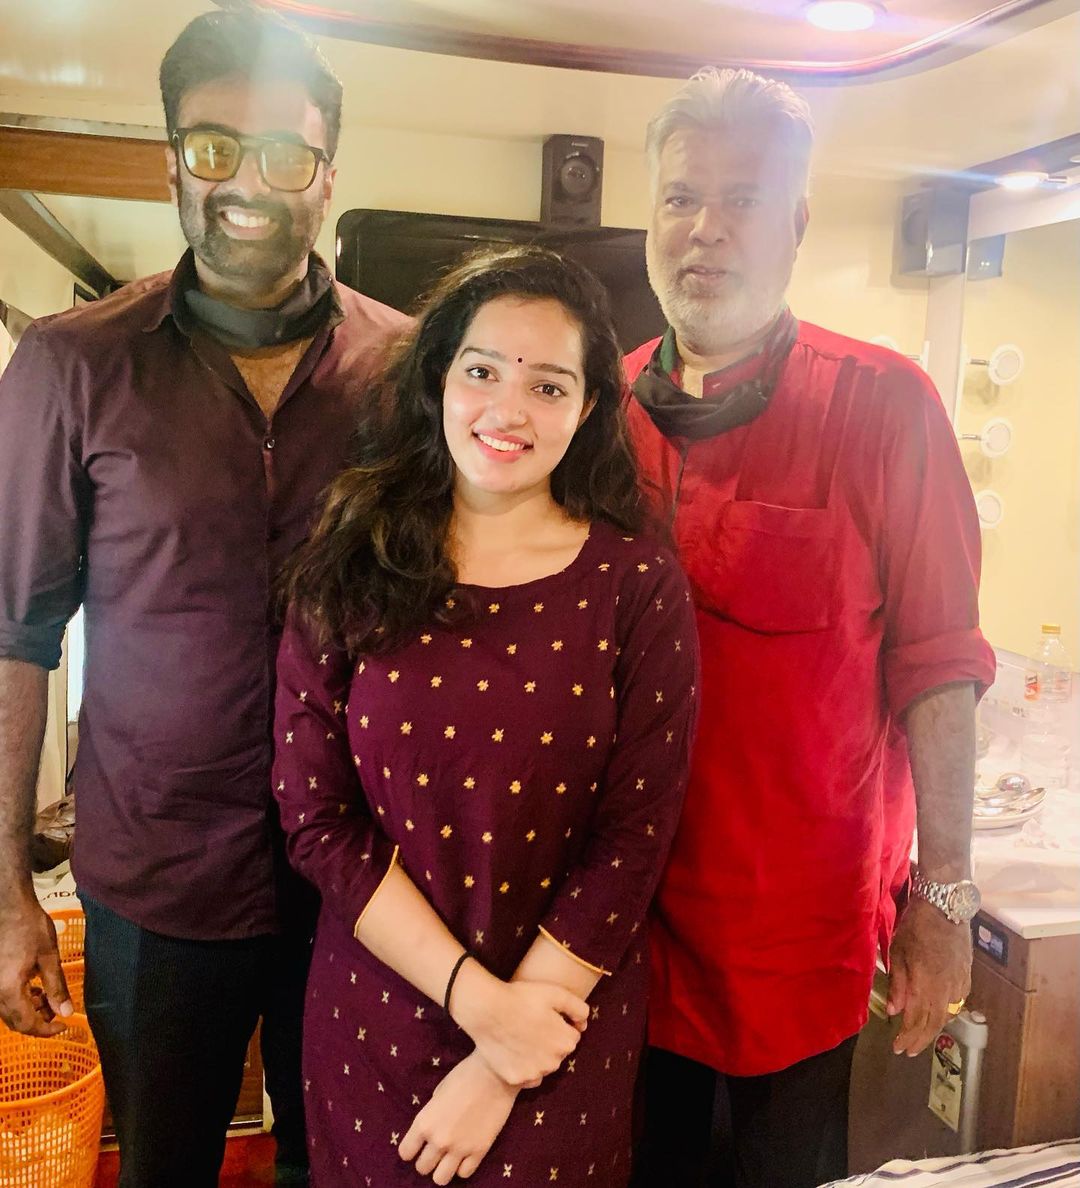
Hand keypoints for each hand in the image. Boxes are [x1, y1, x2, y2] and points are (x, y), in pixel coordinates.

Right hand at [0, 897, 72, 1036]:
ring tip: (48, 997)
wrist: (8, 906)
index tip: (64, 1026)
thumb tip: (66, 1012)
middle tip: (58, 1011)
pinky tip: (34, 988)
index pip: (26, 1024)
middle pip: (14, 1021)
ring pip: (8, 1011)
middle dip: (38, 1021)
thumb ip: (56, 988)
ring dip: (29, 1011)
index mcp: (9, 990)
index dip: (46, 1030)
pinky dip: (20, 1000)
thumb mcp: (49, 957)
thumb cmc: (29, 927)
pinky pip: (3, 998)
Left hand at [399, 1050, 517, 1183]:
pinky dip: (463, 1167)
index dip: (410, 1150)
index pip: (406, 1152)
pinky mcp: (479, 1151)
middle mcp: (438, 1140)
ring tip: (449, 1158)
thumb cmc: (464, 1075)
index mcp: (424, 1122)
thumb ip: (432, 1114)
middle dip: (427, 1160)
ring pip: (441, 1179)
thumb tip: (433, 1127)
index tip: (417, 1146)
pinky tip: (465, 1156)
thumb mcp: (438, 1092)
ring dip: (442, 1169)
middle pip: (422, 1168)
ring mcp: (459, 1149)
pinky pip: (464, 1174)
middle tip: (435, 1151)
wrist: (495, 1073)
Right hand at [449, 961, 587, 1086]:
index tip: (545, 1016)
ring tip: (521, 1036)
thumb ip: (578, 1008)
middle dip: (550, 1041)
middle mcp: (553, 1063)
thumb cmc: (521, 997)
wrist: (487, 1009)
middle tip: (532, 1025)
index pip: (571, 1036)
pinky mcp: (516, 1079)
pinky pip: (527, 1077)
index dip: (559, 1024)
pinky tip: (513, 1050)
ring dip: (537, 1055)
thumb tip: (583, 1024)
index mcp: (566, 1042)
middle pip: (558, 1052)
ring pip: (543, 1066)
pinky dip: (523, 1067)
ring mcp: (534, 1073)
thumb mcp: (555, 993)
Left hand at [887, 897, 971, 1055]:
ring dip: (933, 1028)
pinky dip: (945, 1013)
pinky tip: (938, 1015)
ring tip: (920, 1038)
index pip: (917, 1020)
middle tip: (908, 1051)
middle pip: (935, 1023)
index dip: (908, 1037)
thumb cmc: (915, 926)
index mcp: (927, 984)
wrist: (945, 906)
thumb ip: (898, 984)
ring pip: (947, 1014)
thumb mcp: (898, 952)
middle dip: (920, 1039)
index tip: (898, 1048)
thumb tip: (894, 1011)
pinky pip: (956, 1002)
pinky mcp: (967, 975)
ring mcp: (960, 983)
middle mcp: (947, 989)